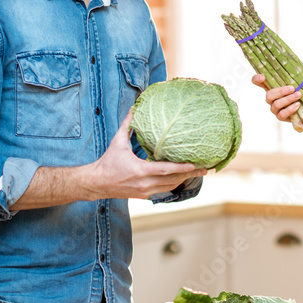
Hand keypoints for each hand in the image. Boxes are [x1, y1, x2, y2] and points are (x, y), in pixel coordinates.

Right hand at [92, 109, 206, 198]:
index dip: (182, 168)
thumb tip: (134, 106)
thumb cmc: (107, 162)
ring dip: (184, 179)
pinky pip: (163, 190)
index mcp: (140, 171)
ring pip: (170, 187)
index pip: (166, 170)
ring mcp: (145, 191)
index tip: (196, 164)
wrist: (97, 183)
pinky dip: (174, 183)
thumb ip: (128, 124)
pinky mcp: (144, 195)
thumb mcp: (117, 142)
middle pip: (173, 180)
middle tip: (206, 168)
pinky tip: (182, 177)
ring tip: (198, 173)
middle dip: (190, 175)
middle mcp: (145, 184)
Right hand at [251, 73, 300, 123]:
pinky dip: (290, 109)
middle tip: (292, 88)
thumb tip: (294, 71)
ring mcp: (274, 108)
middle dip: (281, 91)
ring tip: (298, 95)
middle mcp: (270, 98)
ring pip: (276, 104)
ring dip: (288, 99)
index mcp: (270, 87)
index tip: (262, 78)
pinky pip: (282, 114)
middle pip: (268, 95)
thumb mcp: (294, 82)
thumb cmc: (297, 91)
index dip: (256, 79)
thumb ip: (291, 77)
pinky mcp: (280, 117)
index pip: (257, 82)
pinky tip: (297, 105)